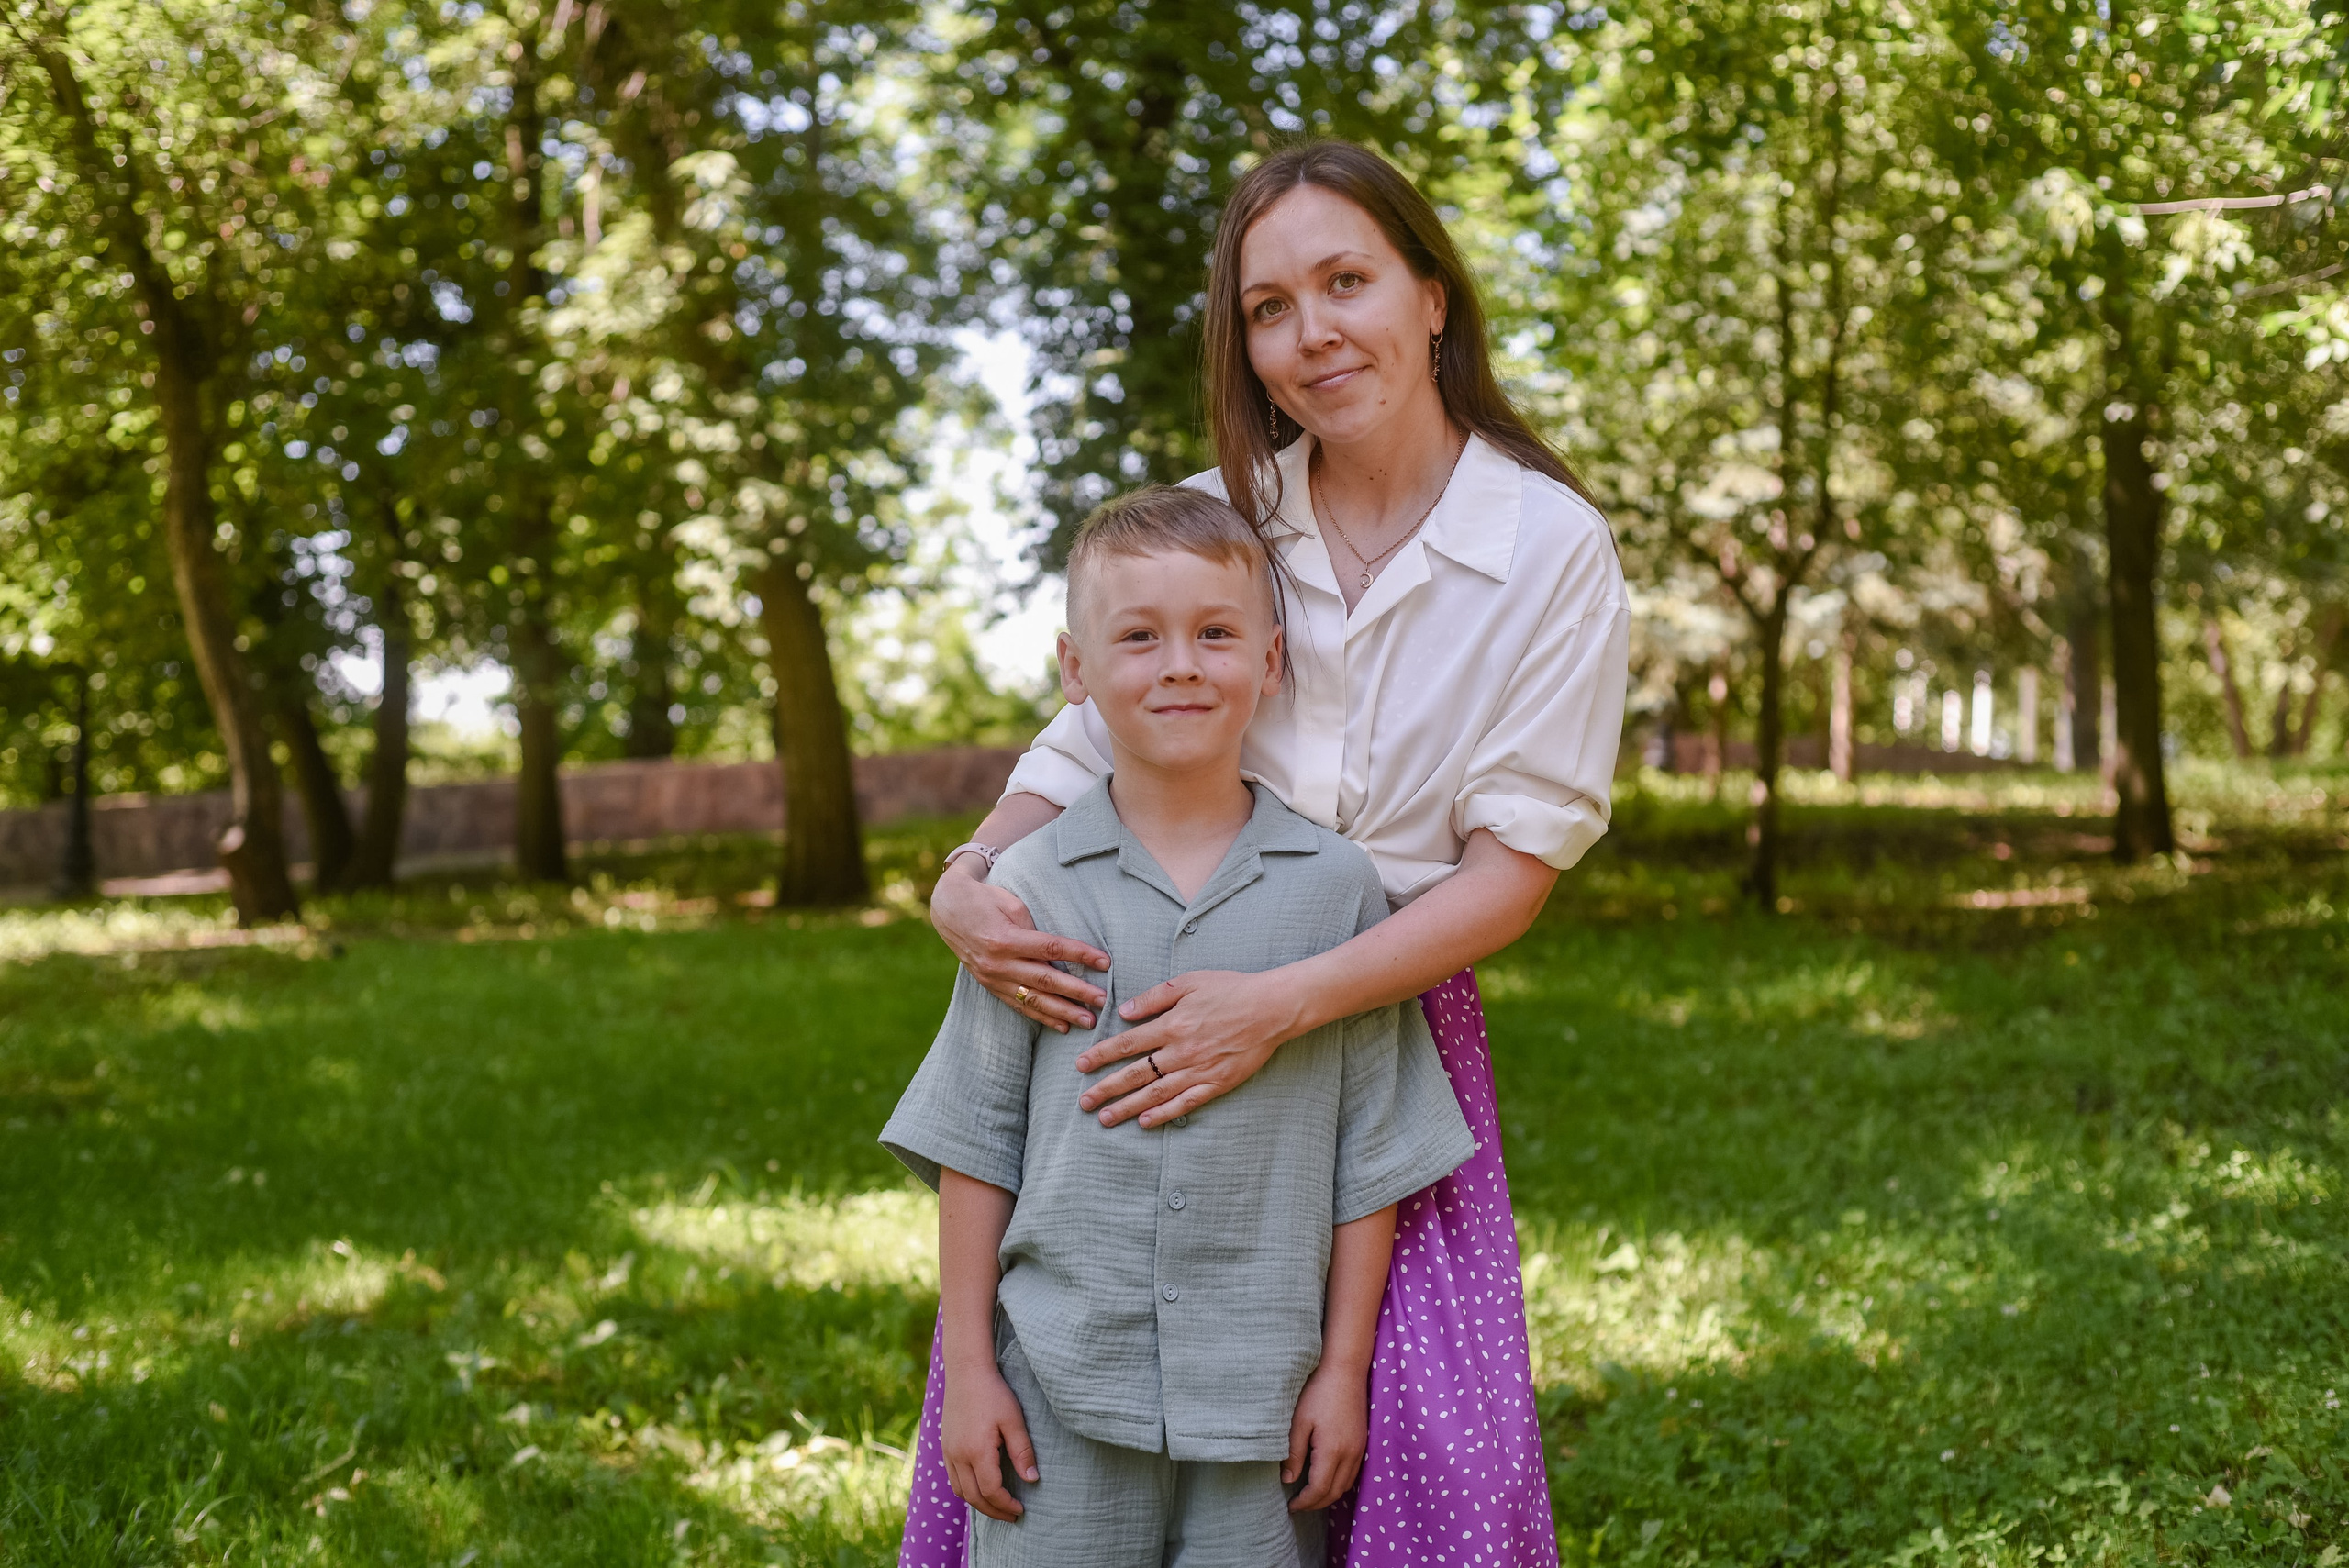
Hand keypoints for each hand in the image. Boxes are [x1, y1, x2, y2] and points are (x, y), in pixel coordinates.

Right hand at [929, 861, 1108, 1032]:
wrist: (949, 910)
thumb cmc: (986, 900)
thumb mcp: (1011, 904)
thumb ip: (1034, 928)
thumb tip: (1062, 950)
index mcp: (1006, 938)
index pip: (1051, 948)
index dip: (1080, 955)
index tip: (1105, 962)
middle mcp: (999, 963)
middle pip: (1046, 980)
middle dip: (1077, 992)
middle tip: (1103, 1000)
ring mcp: (993, 979)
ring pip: (1034, 1000)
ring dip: (1064, 1012)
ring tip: (1089, 1021)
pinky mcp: (991, 987)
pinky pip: (1020, 1006)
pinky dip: (1042, 1018)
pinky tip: (1063, 1026)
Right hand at [943, 1363, 1038, 1522]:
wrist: (966, 1372)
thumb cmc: (994, 1393)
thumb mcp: (1014, 1420)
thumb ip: (1022, 1452)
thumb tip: (1032, 1480)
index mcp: (977, 1451)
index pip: (990, 1491)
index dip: (1006, 1504)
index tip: (1020, 1509)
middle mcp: (958, 1456)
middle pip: (973, 1497)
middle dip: (993, 1511)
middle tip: (1012, 1515)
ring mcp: (949, 1452)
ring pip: (960, 1491)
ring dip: (978, 1503)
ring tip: (997, 1506)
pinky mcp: (945, 1446)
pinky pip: (953, 1478)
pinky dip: (966, 1490)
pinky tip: (980, 1488)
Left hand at [1074, 968, 1305, 1127]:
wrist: (1273, 1008)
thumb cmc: (1232, 989)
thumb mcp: (1189, 982)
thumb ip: (1154, 997)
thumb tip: (1124, 1011)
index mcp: (1172, 1024)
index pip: (1127, 1044)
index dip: (1101, 1056)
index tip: (1081, 1065)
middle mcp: (1181, 1051)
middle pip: (1135, 1074)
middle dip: (1106, 1089)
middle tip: (1084, 1102)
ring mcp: (1199, 1070)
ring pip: (1155, 1094)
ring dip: (1127, 1107)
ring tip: (1105, 1118)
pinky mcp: (1217, 1083)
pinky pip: (1185, 1103)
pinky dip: (1164, 1114)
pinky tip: (1145, 1122)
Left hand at [1282, 1359, 1369, 1510]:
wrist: (1345, 1371)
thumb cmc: (1318, 1393)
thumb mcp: (1299, 1422)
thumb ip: (1293, 1453)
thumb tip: (1288, 1480)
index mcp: (1332, 1451)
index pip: (1319, 1490)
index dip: (1304, 1502)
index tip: (1290, 1506)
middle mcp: (1350, 1454)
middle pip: (1334, 1493)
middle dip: (1316, 1504)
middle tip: (1298, 1505)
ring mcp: (1359, 1449)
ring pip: (1346, 1485)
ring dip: (1328, 1495)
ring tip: (1310, 1495)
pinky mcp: (1363, 1442)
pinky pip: (1353, 1474)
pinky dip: (1339, 1483)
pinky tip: (1326, 1478)